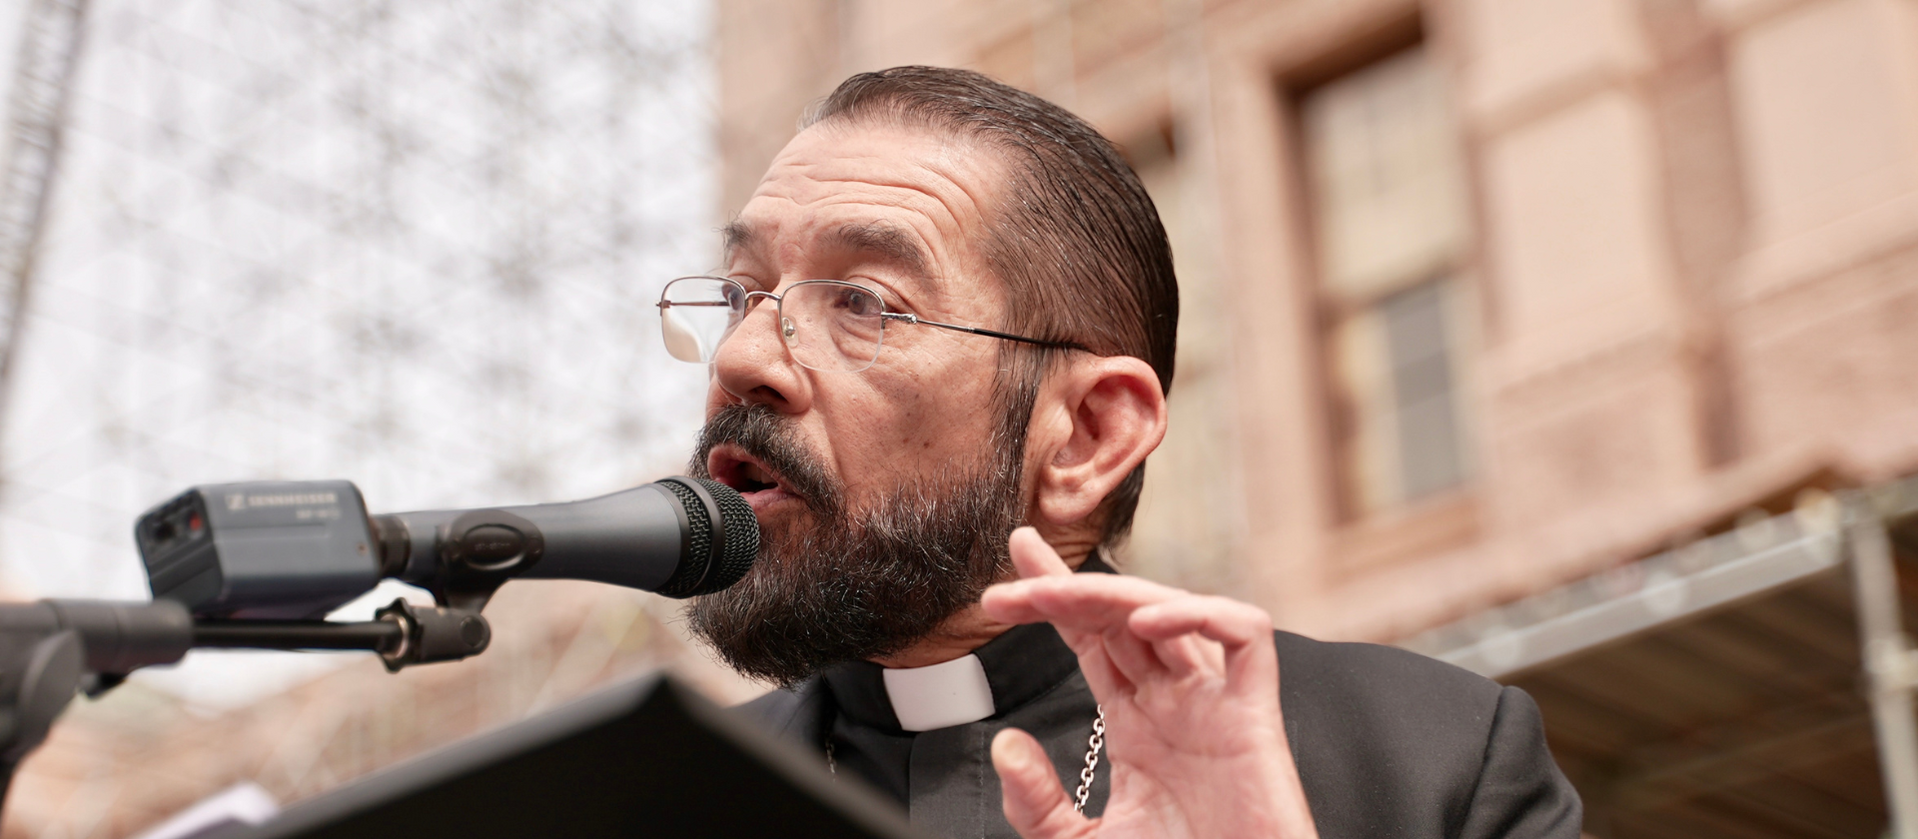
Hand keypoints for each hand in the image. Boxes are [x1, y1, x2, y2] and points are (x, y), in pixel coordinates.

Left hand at [980, 528, 1317, 838]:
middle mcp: (1175, 705)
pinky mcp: (1256, 719)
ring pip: (1174, 611)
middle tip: (1013, 575)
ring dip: (1114, 592)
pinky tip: (1148, 622)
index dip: (1052, 601)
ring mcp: (1216, 707)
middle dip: (1067, 586)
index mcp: (1137, 726)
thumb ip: (1037, 802)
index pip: (1091, 640)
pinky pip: (1245, 637)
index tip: (1003, 581)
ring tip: (1058, 596)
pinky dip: (1201, 615)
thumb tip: (1003, 744)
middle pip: (1121, 617)